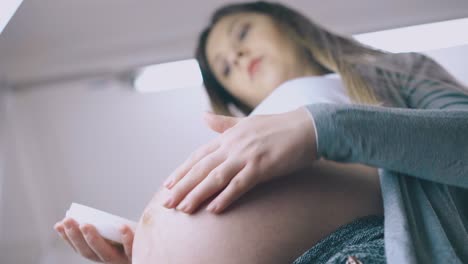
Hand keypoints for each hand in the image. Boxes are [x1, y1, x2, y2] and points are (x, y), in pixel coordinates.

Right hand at [54, 217, 133, 263]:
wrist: (164, 242)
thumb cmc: (140, 233)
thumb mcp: (120, 230)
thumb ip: (106, 226)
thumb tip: (82, 212)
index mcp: (104, 254)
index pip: (82, 249)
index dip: (68, 239)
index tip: (58, 224)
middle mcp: (112, 260)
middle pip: (90, 253)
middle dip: (76, 237)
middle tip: (68, 221)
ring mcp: (125, 260)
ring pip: (106, 255)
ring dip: (94, 239)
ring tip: (86, 224)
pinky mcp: (141, 255)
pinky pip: (133, 249)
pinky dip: (126, 239)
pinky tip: (122, 227)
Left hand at [162, 106, 317, 213]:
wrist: (307, 127)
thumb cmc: (278, 126)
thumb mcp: (246, 122)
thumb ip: (223, 123)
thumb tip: (202, 116)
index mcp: (229, 136)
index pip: (199, 155)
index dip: (182, 171)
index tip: (168, 184)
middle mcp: (233, 145)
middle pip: (202, 168)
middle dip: (183, 187)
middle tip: (166, 203)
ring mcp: (246, 155)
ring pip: (215, 177)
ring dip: (197, 194)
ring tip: (183, 209)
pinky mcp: (262, 166)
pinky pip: (239, 184)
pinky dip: (226, 197)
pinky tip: (214, 209)